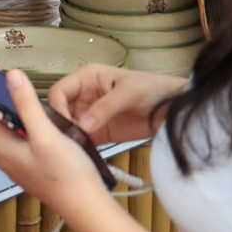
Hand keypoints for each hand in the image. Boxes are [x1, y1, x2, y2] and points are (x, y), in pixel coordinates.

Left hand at [0, 67, 112, 215]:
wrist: (84, 205)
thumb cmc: (68, 175)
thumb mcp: (47, 134)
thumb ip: (27, 104)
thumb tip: (12, 77)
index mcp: (1, 147)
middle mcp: (1, 157)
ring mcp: (12, 164)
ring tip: (15, 100)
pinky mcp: (24, 168)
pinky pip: (7, 143)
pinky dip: (9, 127)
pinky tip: (30, 123)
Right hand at [45, 64, 186, 143]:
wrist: (174, 109)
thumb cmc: (153, 90)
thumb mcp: (128, 93)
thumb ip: (105, 108)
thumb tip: (84, 125)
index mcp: (87, 78)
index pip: (60, 91)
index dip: (58, 107)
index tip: (64, 124)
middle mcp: (85, 95)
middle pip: (60, 110)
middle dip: (61, 124)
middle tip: (65, 139)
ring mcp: (91, 114)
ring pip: (69, 126)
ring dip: (69, 137)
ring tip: (73, 148)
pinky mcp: (100, 131)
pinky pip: (83, 139)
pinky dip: (81, 146)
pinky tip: (83, 153)